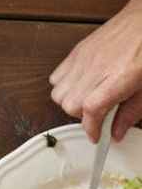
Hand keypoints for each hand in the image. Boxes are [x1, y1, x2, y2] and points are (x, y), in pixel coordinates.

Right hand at [51, 0, 141, 140]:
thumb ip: (132, 112)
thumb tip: (117, 132)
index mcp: (120, 78)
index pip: (92, 110)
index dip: (92, 128)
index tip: (97, 136)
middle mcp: (97, 68)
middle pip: (70, 105)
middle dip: (82, 115)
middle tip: (99, 112)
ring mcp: (84, 59)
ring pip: (58, 94)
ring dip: (71, 101)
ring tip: (88, 98)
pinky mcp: (77, 52)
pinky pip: (56, 78)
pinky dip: (64, 86)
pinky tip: (81, 84)